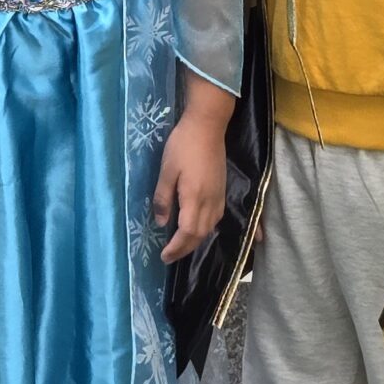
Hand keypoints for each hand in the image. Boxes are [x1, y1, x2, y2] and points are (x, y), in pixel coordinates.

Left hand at [151, 111, 227, 264]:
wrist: (207, 126)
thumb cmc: (183, 145)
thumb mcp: (166, 171)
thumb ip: (163, 198)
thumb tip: (160, 222)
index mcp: (194, 198)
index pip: (186, 233)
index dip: (176, 248)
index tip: (164, 257)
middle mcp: (210, 202)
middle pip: (200, 234)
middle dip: (185, 249)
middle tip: (170, 257)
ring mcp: (219, 196)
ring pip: (210, 228)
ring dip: (196, 240)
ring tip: (181, 246)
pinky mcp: (222, 190)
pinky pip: (216, 218)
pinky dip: (206, 229)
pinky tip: (198, 228)